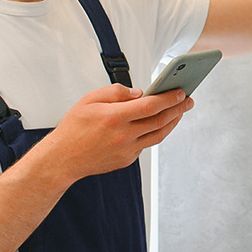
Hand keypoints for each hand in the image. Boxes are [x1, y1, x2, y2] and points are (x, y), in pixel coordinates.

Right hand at [43, 83, 193, 183]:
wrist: (62, 159)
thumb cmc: (74, 127)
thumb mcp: (90, 99)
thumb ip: (116, 92)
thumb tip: (139, 93)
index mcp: (114, 117)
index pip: (150, 106)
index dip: (169, 98)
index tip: (180, 91)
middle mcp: (123, 136)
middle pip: (159, 121)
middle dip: (178, 109)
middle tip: (188, 100)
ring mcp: (127, 151)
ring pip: (158, 135)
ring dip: (172, 122)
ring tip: (180, 111)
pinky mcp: (126, 160)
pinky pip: (146, 144)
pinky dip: (155, 132)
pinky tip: (159, 124)